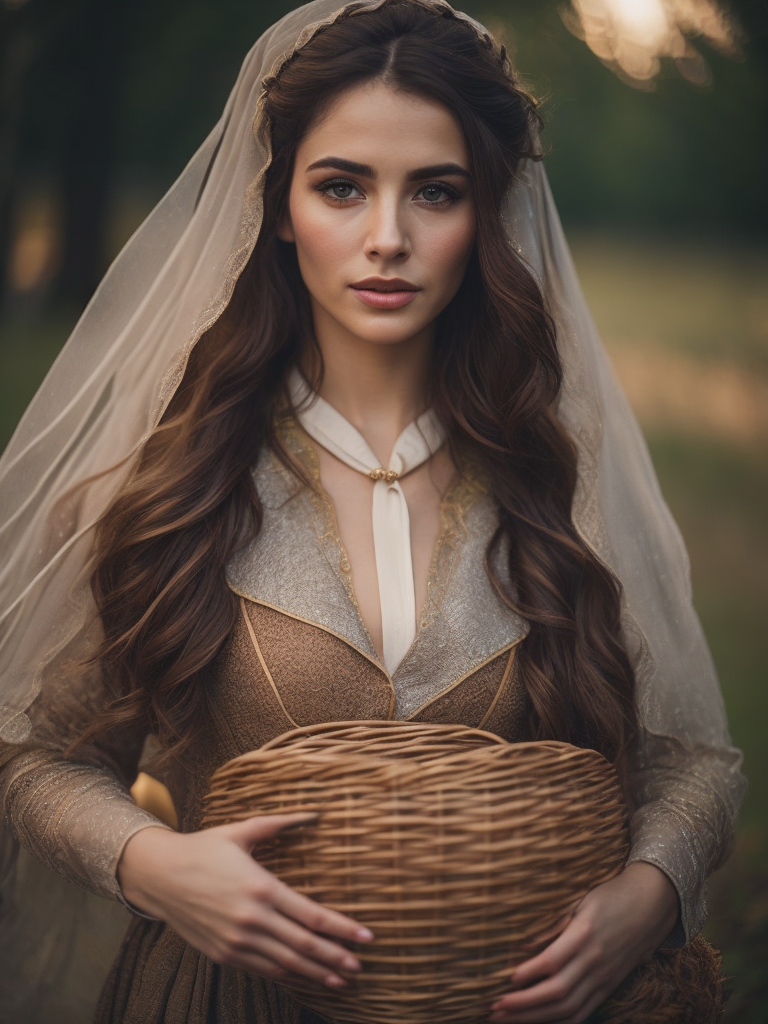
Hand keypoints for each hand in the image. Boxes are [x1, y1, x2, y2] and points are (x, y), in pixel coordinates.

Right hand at [117, 815, 373, 987]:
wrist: (159, 875)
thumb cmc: (203, 848)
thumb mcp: (242, 831)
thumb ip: (280, 824)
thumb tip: (313, 813)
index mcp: (262, 888)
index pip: (313, 916)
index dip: (343, 930)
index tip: (366, 937)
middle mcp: (252, 919)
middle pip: (304, 946)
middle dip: (336, 957)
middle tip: (360, 965)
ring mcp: (236, 941)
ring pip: (286, 963)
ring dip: (316, 973)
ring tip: (340, 978)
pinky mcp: (223, 954)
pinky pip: (262, 968)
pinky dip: (287, 974)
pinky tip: (303, 975)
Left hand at [488, 862, 679, 1022]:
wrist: (651, 904)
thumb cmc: (610, 895)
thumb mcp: (580, 898)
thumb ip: (555, 921)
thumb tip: (523, 942)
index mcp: (585, 932)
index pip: (554, 960)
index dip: (530, 973)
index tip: (506, 980)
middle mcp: (595, 959)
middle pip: (558, 991)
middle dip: (524, 1004)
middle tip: (494, 1008)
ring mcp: (604, 976)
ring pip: (569, 1007)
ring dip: (535, 1017)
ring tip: (506, 1018)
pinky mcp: (610, 986)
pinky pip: (585, 1012)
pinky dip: (561, 1022)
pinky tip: (539, 1023)